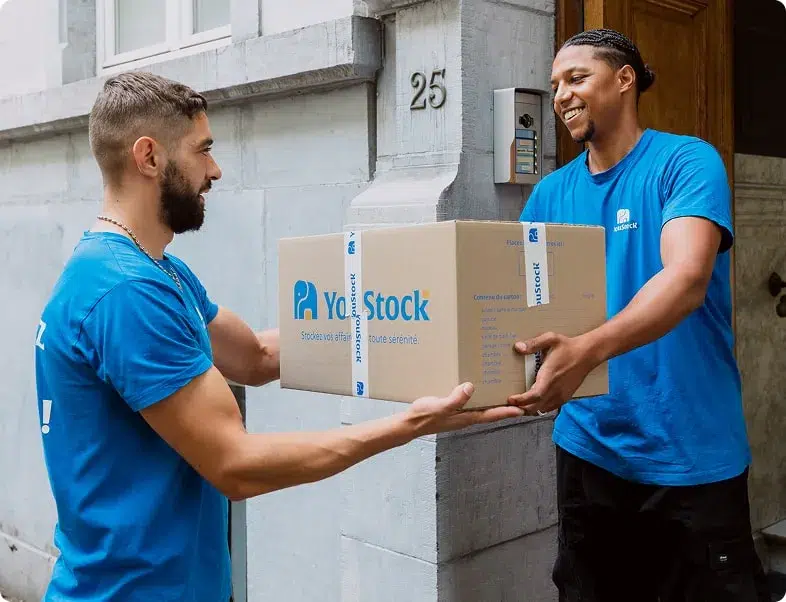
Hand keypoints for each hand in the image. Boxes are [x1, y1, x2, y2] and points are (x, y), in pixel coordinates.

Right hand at [405, 383, 524, 435]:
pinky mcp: (453, 410)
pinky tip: (478, 391)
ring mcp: (460, 414)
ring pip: (483, 409)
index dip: (507, 412)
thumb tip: (470, 387)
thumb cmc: (424, 416)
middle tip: (520, 402)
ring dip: (494, 404)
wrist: (410, 423)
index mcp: (466, 417)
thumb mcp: (440, 406)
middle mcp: (466, 417)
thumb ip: (455, 399)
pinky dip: (480, 399)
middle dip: (505, 409)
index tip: (522, 409)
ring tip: (504, 395)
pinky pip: (472, 404)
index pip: (491, 415)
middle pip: (491, 413)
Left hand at [507, 332, 597, 415]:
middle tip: (509, 404)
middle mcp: (555, 389)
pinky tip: (533, 402)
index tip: (510, 399)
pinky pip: (550, 408)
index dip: (521, 400)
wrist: (588, 354)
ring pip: (542, 409)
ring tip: (519, 404)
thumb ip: (534, 343)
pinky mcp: (566, 397)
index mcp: (550, 376)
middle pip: (535, 407)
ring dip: (530, 408)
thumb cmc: (568, 346)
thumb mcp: (551, 339)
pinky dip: (540, 408)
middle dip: (521, 407)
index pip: (534, 395)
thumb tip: (518, 347)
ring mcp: (561, 395)